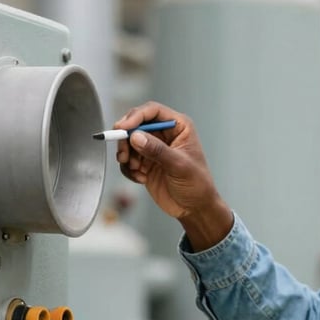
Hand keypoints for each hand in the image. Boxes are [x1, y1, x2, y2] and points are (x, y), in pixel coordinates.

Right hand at [115, 102, 233, 250]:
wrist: (194, 208)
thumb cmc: (197, 185)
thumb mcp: (179, 166)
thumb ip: (157, 150)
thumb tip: (136, 137)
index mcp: (179, 127)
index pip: (152, 111)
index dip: (135, 116)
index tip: (123, 129)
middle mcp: (164, 134)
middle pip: (135, 124)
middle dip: (126, 139)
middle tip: (123, 155)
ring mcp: (153, 148)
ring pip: (128, 142)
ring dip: (126, 156)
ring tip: (136, 170)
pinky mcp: (145, 162)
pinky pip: (127, 159)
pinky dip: (128, 169)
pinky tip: (141, 178)